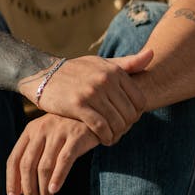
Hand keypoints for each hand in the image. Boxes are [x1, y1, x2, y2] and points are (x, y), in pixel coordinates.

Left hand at [6, 114, 99, 194]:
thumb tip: (22, 190)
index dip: (12, 182)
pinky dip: (58, 177)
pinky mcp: (76, 135)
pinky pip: (64, 160)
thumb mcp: (48, 138)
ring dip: (43, 190)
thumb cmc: (69, 131)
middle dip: (28, 190)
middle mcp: (41, 129)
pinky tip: (54, 190)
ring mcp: (58, 131)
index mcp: (30, 131)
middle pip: (27, 165)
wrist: (95, 114)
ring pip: (44, 166)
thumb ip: (35, 157)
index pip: (14, 159)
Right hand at [18, 49, 152, 145]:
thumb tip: (153, 53)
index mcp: (114, 71)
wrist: (42, 74)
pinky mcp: (78, 105)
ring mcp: (92, 92)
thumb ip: (128, 63)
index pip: (140, 101)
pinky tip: (103, 140)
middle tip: (119, 132)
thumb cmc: (75, 71)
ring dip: (116, 135)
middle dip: (126, 127)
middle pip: (130, 114)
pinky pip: (100, 127)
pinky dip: (105, 138)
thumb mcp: (101, 63)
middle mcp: (105, 80)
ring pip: (116, 122)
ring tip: (111, 138)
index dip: (137, 115)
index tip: (127, 120)